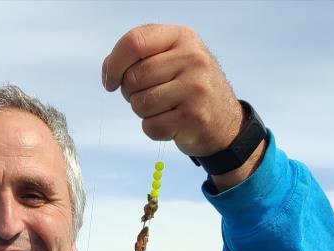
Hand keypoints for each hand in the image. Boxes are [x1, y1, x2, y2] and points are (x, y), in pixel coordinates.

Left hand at [103, 24, 243, 157]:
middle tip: (147, 97)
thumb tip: (109, 70)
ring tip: (163, 109)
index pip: (134, 42)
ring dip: (143, 112)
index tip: (111, 81)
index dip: (114, 64)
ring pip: (140, 104)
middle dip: (130, 93)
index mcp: (182, 37)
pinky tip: (169, 123)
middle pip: (134, 78)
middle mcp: (192, 59)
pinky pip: (151, 126)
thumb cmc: (189, 88)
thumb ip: (141, 56)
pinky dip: (153, 130)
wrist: (224, 120)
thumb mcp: (173, 58)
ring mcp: (194, 88)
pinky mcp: (193, 117)